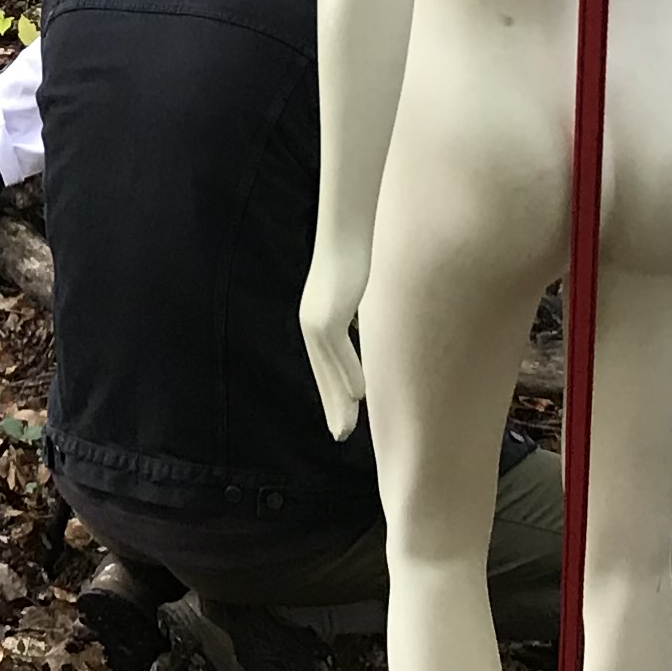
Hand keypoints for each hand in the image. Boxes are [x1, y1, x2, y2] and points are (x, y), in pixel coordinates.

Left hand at [300, 267, 369, 439]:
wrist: (343, 234)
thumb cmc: (350, 260)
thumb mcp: (352, 295)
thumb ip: (352, 316)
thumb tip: (360, 330)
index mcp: (316, 324)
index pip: (323, 368)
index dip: (331, 395)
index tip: (340, 419)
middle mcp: (311, 326)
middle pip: (322, 375)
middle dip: (331, 408)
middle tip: (339, 436)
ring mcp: (318, 322)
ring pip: (329, 370)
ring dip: (338, 401)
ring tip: (346, 429)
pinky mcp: (329, 315)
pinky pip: (339, 351)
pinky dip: (348, 373)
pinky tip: (359, 395)